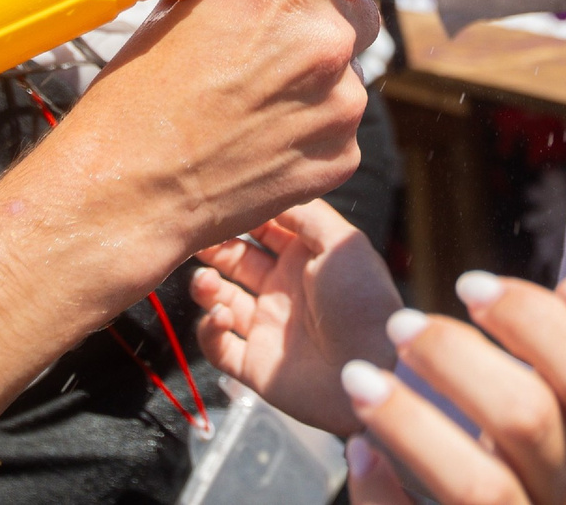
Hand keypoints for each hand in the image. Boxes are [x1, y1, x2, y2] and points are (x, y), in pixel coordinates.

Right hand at [86, 0, 415, 252]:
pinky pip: (339, 128)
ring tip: (252, 105)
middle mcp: (327, 41)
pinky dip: (311, 132)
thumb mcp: (190, 2)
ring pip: (348, 75)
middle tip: (273, 49)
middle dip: (328, 23)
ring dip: (316, 83)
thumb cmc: (143, 93)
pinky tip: (260, 141)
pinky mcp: (341, 156)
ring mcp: (341, 103)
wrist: (129, 189)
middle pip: (362, 12)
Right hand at [192, 199, 404, 434]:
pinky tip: (222, 316)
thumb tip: (271, 196)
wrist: (371, 368)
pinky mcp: (255, 365)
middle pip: (236, 261)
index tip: (219, 204)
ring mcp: (268, 327)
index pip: (263, 229)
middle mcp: (283, 290)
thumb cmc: (364, 301)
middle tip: (193, 238)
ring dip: (206, 287)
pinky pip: (218, 346)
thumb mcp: (343, 244)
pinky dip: (209, 329)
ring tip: (209, 282)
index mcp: (305, 259)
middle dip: (213, 248)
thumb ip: (308, 215)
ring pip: (221, 300)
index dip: (241, 218)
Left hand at [341, 269, 565, 504]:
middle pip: (530, 418)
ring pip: (481, 486)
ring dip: (413, 422)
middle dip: (458, 359)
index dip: (538, 322)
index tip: (471, 283)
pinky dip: (385, 493)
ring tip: (358, 377)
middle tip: (401, 323)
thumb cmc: (539, 482)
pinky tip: (359, 451)